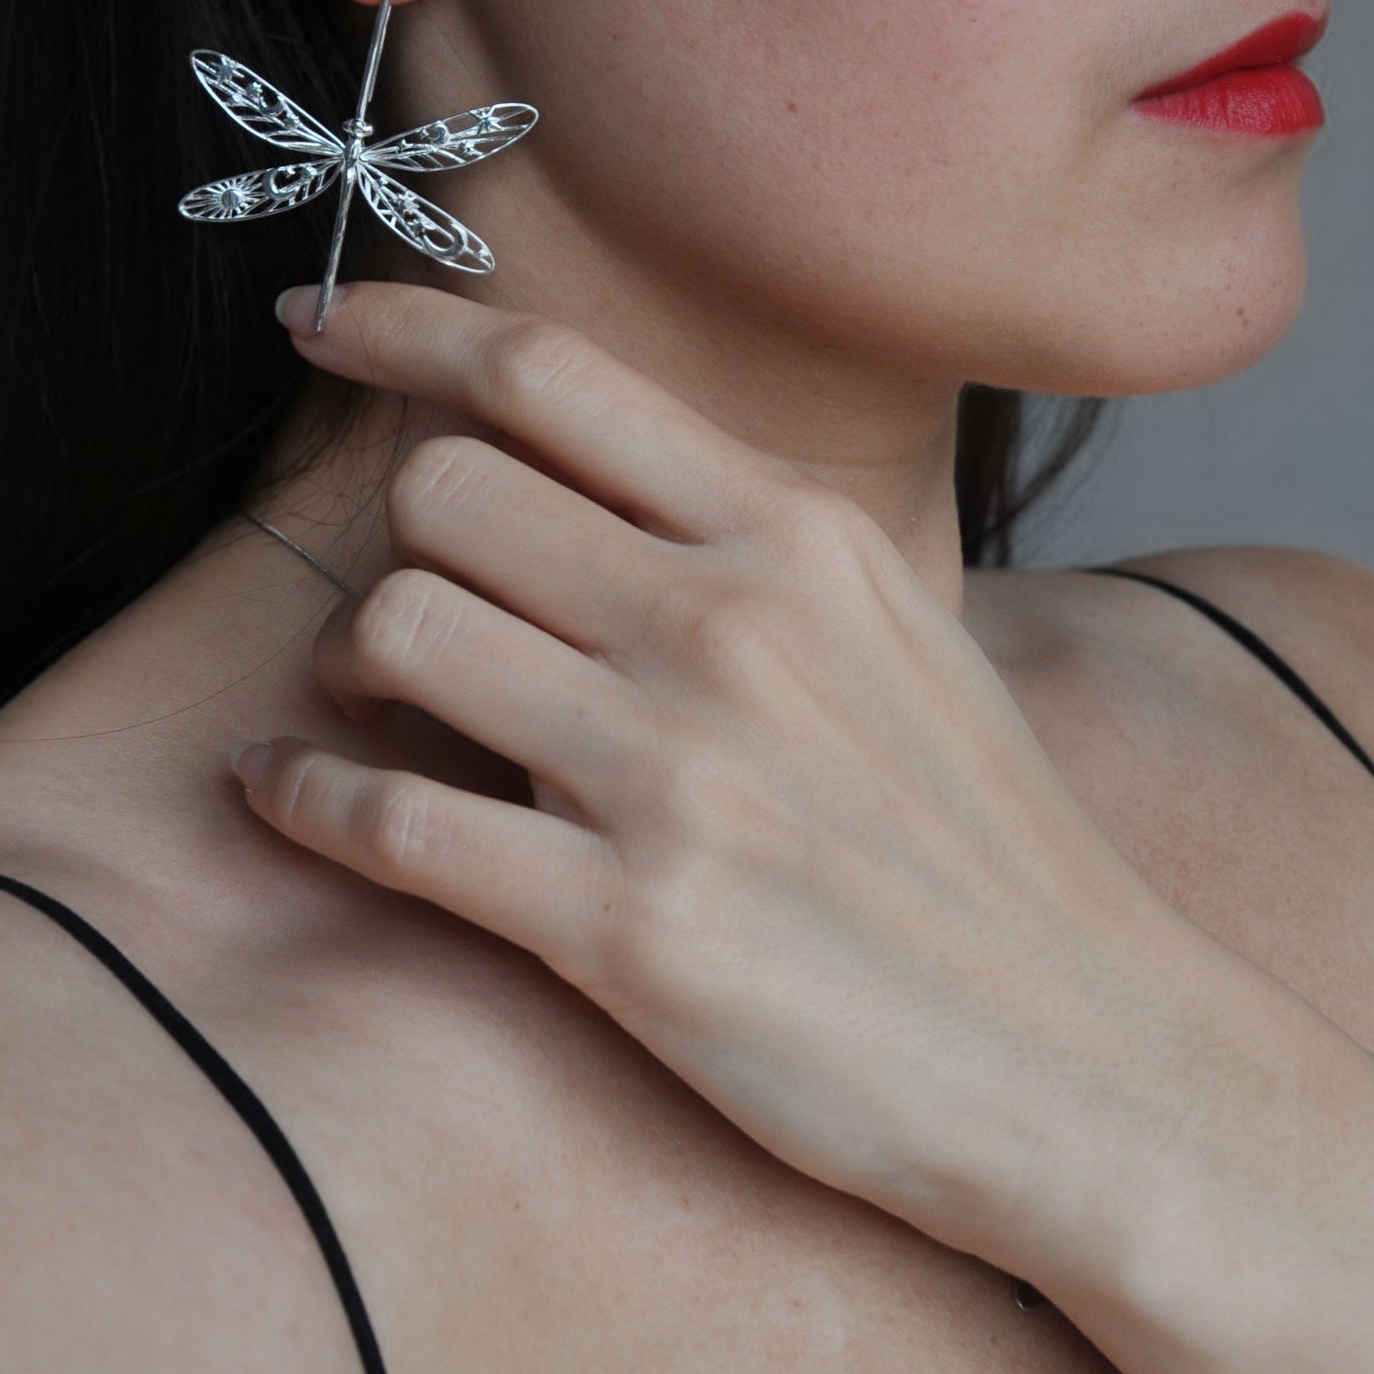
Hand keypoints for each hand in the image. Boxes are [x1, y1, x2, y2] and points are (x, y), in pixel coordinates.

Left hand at [235, 282, 1179, 1261]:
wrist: (1086, 1053)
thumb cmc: (978, 843)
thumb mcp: (896, 631)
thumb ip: (747, 542)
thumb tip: (585, 478)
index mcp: (795, 534)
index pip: (545, 371)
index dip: (400, 324)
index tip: (318, 321)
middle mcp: (729, 626)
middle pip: (445, 489)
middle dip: (391, 541)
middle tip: (402, 610)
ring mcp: (678, 776)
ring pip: (399, 629)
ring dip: (346, 666)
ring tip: (364, 708)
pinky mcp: (629, 930)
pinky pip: (391, 821)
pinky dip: (305, 799)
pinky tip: (288, 796)